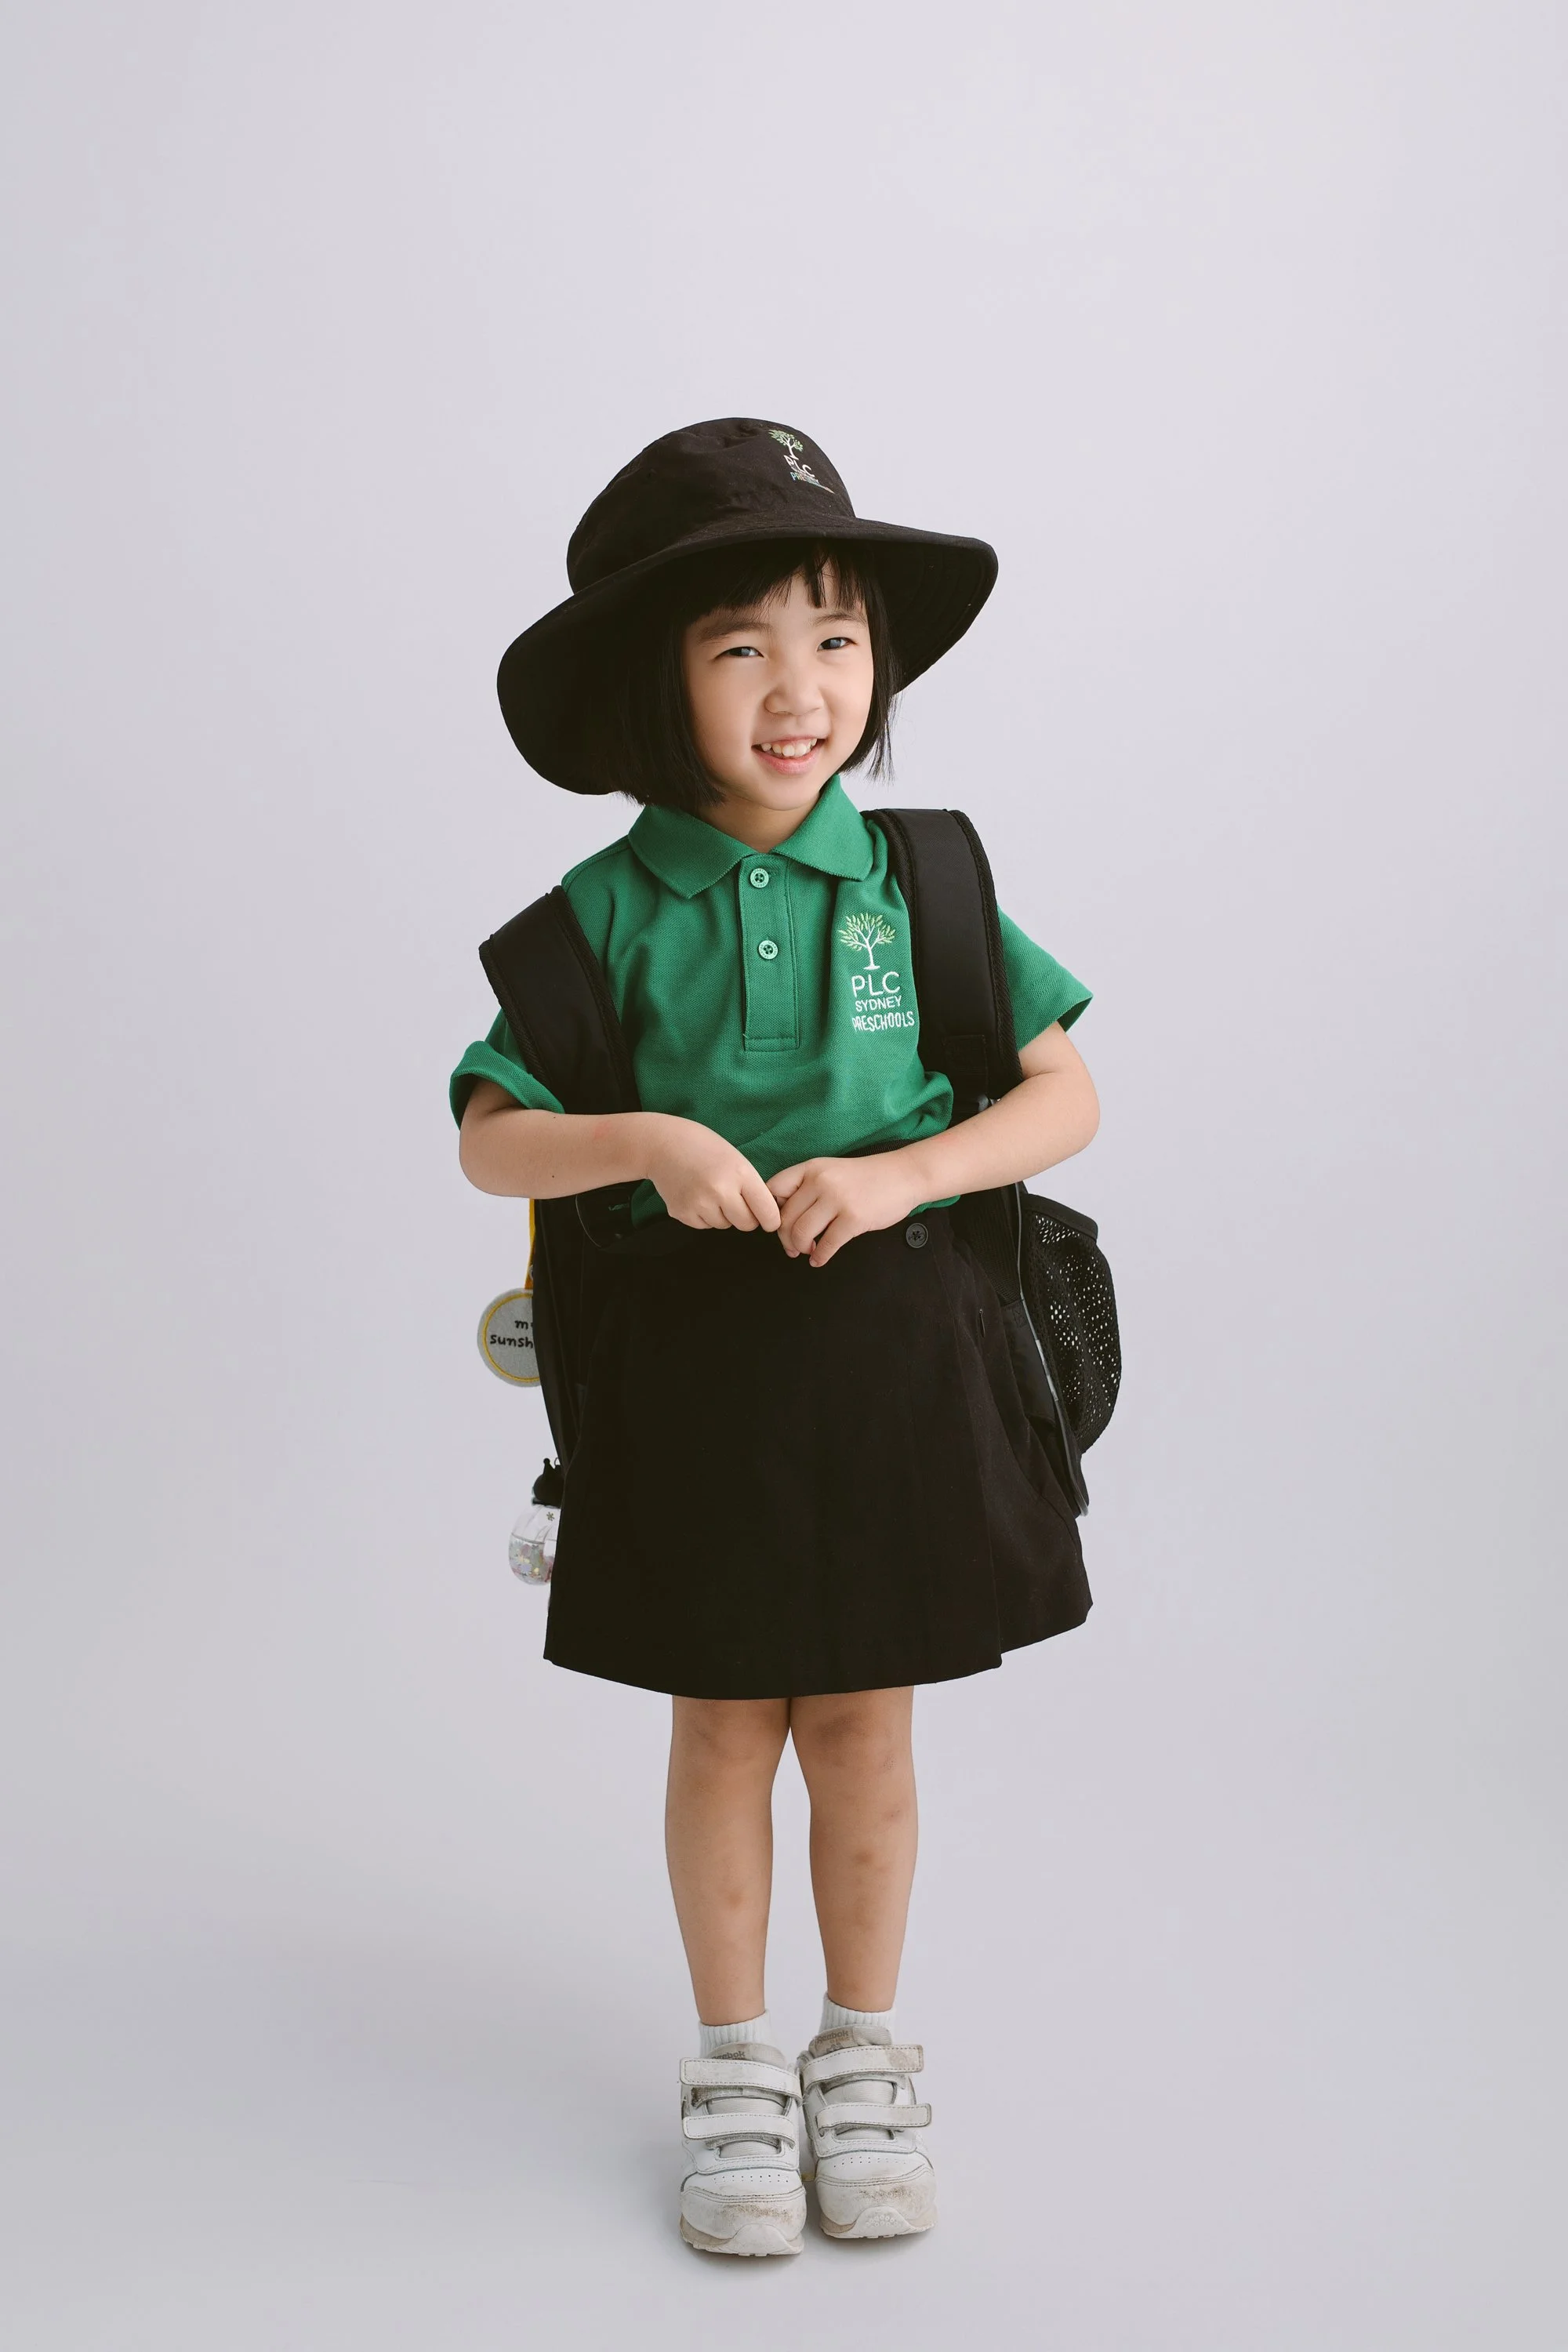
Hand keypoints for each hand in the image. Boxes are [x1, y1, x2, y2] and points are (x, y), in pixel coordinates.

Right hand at [643, 1116, 781, 1233]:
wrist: (662, 1144)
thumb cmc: (703, 1147)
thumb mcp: (736, 1159)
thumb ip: (751, 1186)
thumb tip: (765, 1216)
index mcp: (740, 1173)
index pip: (767, 1212)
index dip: (771, 1220)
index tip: (769, 1221)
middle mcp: (720, 1191)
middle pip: (747, 1224)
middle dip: (745, 1216)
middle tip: (734, 1198)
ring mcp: (699, 1204)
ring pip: (724, 1225)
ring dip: (722, 1215)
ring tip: (709, 1191)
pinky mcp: (682, 1213)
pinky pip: (704, 1226)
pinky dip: (703, 1216)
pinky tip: (695, 1195)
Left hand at [767, 1152, 923, 1266]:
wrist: (903, 1175)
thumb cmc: (866, 1178)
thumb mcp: (831, 1171)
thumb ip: (807, 1187)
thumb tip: (782, 1218)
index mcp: (811, 1168)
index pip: (773, 1189)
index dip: (769, 1211)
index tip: (777, 1224)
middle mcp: (820, 1182)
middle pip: (785, 1217)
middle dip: (785, 1238)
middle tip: (792, 1247)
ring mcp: (837, 1200)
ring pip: (801, 1233)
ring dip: (801, 1248)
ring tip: (808, 1251)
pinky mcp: (854, 1219)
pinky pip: (827, 1245)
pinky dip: (820, 1257)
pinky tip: (820, 1259)